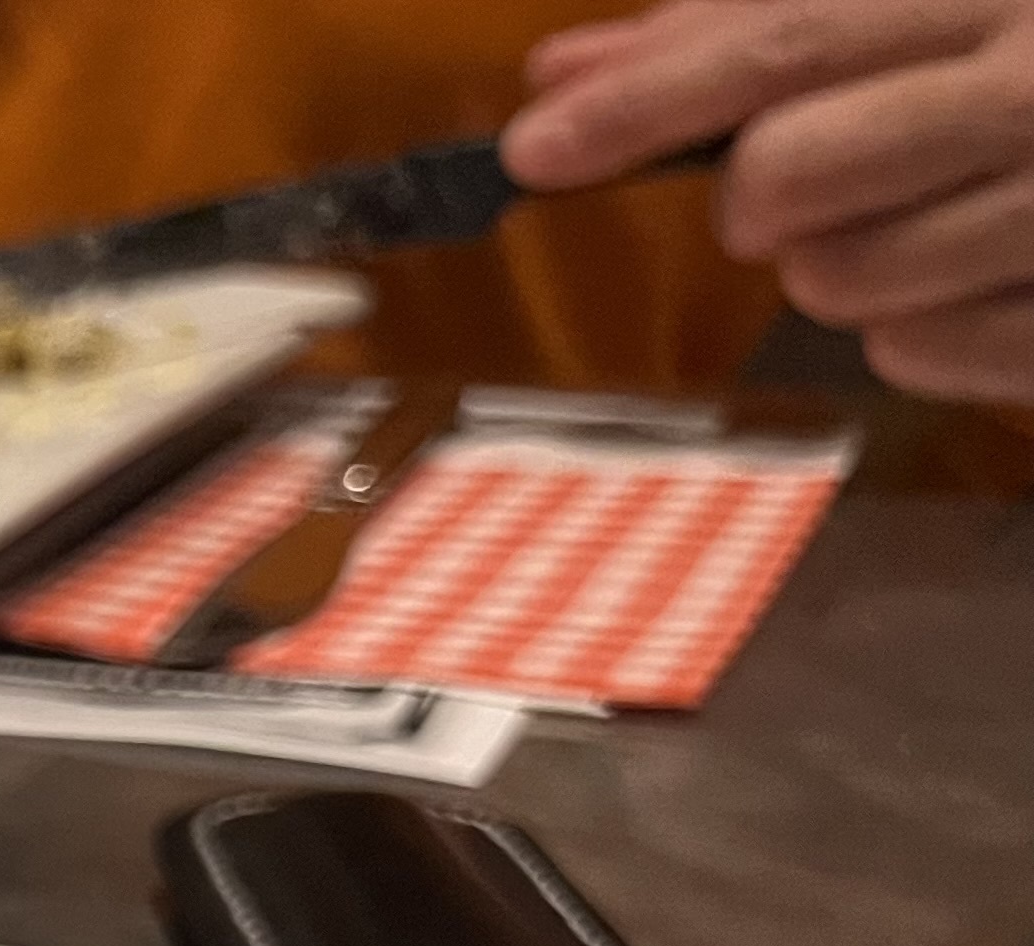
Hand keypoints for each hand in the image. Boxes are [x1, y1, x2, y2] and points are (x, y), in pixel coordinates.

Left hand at [503, 0, 1033, 401]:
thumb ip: (746, 31)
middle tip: (778, 195)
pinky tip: (975, 276)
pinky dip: (915, 326)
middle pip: (791, 171)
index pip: (784, 37)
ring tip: (916, 218)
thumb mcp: (928, 14)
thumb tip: (567, 72)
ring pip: (839, 279)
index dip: (645, 99)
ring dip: (835, 266)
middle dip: (750, 200)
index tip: (533, 150)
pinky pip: (917, 350)